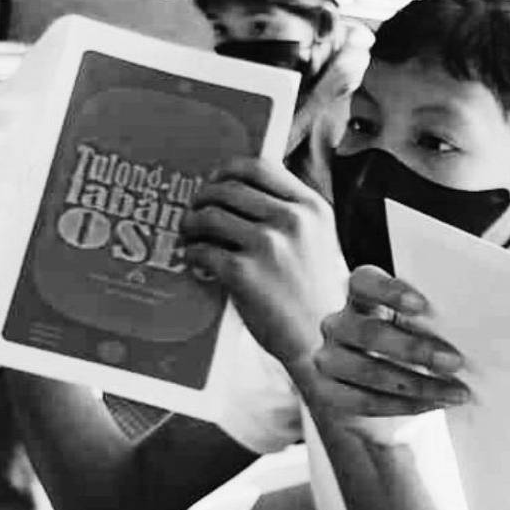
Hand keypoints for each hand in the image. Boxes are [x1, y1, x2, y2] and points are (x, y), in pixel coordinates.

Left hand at [180, 156, 348, 366]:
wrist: (320, 341)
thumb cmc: (315, 295)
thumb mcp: (320, 243)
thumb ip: (293, 215)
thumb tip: (241, 192)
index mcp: (312, 208)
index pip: (260, 167)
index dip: (228, 170)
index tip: (215, 181)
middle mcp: (292, 221)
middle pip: (227, 188)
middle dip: (202, 198)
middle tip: (195, 212)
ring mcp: (268, 245)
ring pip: (209, 215)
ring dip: (190, 224)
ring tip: (189, 235)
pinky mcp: (244, 273)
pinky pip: (202, 250)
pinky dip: (192, 254)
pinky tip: (195, 261)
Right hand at [307, 266, 469, 437]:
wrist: (386, 384)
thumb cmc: (412, 341)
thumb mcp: (419, 325)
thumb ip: (432, 321)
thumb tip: (473, 330)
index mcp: (360, 296)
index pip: (364, 282)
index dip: (390, 291)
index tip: (423, 305)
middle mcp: (337, 324)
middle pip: (368, 333)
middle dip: (415, 349)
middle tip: (455, 362)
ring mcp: (329, 359)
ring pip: (368, 372)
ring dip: (418, 385)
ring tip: (456, 392)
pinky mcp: (330, 392)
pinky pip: (365, 401)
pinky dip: (405, 405)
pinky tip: (434, 404)